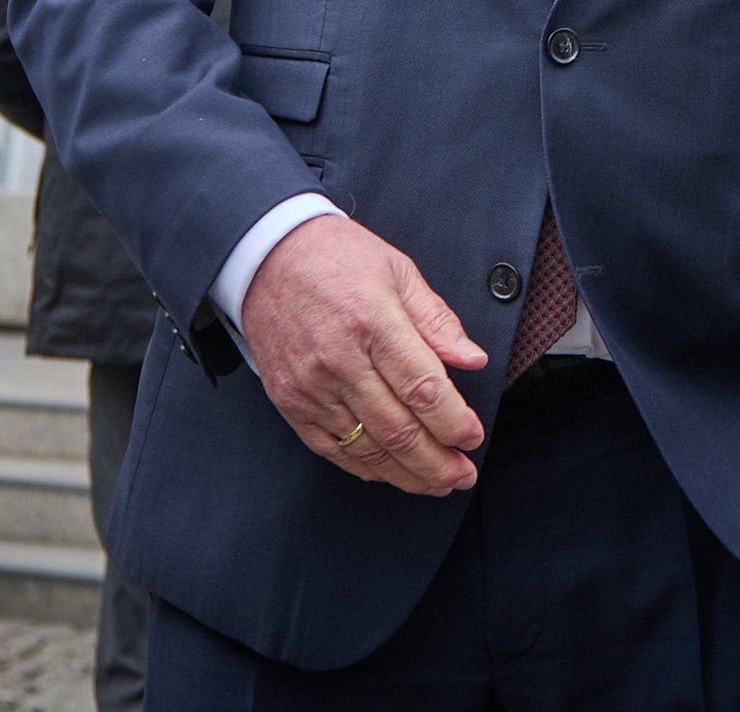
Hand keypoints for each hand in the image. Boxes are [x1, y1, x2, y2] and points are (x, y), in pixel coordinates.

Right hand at [239, 212, 489, 495]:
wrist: (267, 257)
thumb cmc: (336, 259)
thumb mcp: (398, 271)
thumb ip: (437, 320)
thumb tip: (472, 359)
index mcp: (373, 322)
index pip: (422, 389)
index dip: (454, 422)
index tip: (472, 436)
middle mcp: (340, 360)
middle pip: (398, 430)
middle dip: (438, 462)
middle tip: (464, 474)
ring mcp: (311, 387)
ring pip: (367, 449)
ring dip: (408, 474)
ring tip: (438, 482)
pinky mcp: (291, 403)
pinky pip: (332, 450)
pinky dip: (367, 468)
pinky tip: (392, 472)